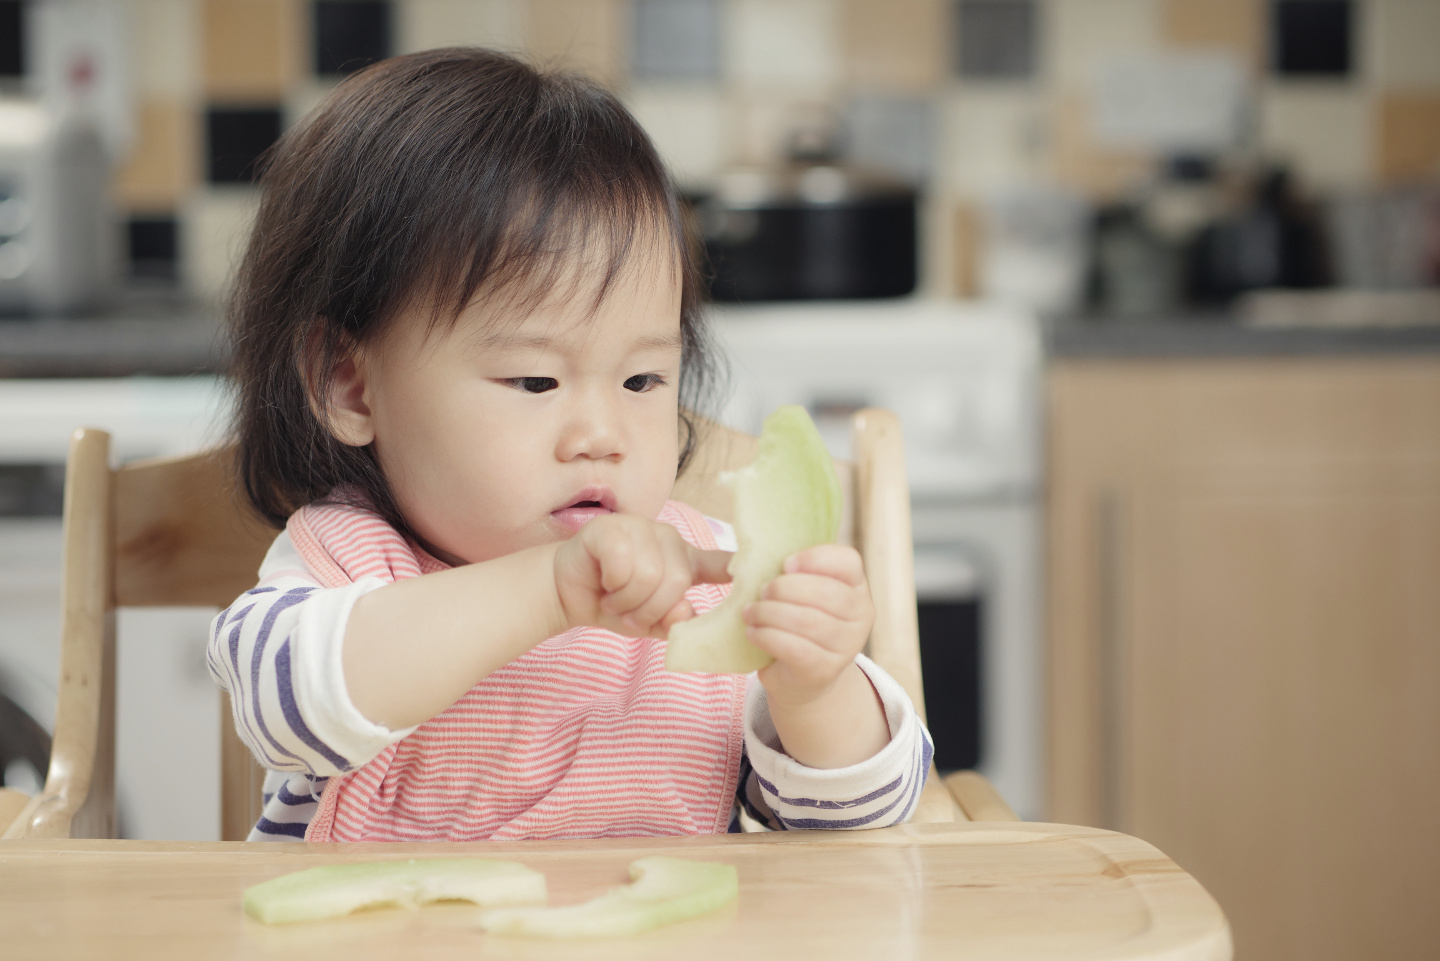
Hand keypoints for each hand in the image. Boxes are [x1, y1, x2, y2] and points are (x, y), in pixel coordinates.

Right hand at [553, 514, 731, 637]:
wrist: (564, 592)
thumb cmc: (610, 603)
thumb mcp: (647, 622)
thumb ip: (671, 623)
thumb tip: (685, 613)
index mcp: (683, 561)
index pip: (719, 562)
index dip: (739, 567)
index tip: (765, 573)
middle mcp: (668, 539)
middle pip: (677, 580)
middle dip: (650, 609)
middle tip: (628, 614)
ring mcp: (640, 528)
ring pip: (650, 575)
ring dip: (626, 601)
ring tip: (613, 600)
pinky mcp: (611, 527)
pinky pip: (623, 564)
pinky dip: (611, 584)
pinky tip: (601, 581)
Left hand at [744, 544, 875, 707]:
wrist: (803, 676)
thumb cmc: (800, 623)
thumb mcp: (803, 593)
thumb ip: (794, 573)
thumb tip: (759, 558)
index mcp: (857, 587)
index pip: (848, 561)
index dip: (815, 558)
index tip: (785, 564)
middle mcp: (861, 616)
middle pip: (825, 592)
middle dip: (785, 588)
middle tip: (762, 591)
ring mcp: (847, 646)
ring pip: (807, 621)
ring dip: (769, 613)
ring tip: (750, 612)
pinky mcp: (825, 670)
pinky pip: (794, 648)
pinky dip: (767, 636)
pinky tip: (753, 632)